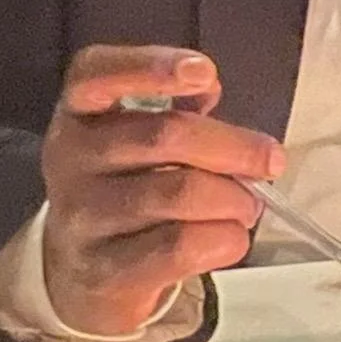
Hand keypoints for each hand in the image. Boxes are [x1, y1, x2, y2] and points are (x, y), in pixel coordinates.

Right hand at [41, 45, 284, 336]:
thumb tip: (207, 87)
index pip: (96, 74)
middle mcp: (70, 159)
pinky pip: (181, 247)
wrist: (86, 275)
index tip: (205, 72)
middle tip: (271, 161)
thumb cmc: (127, 190)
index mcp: (78, 112)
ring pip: (181, 193)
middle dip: (233, 146)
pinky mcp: (105, 270)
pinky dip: (224, 238)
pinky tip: (232, 237)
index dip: (151, 66)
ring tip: (248, 205)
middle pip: (163, 136)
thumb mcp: (136, 139)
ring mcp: (82, 217)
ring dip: (234, 198)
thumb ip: (174, 108)